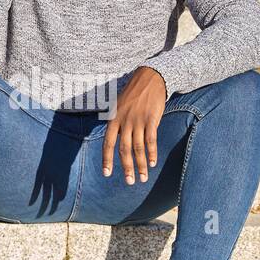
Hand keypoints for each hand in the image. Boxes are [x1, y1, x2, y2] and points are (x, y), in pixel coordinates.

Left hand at [102, 66, 165, 184]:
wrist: (150, 77)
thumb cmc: (133, 92)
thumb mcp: (118, 105)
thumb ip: (116, 122)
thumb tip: (116, 138)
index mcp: (113, 119)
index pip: (108, 143)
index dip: (107, 160)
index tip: (107, 174)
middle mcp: (124, 121)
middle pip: (124, 150)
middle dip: (127, 168)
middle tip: (130, 182)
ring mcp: (138, 121)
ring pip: (138, 148)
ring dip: (141, 164)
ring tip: (143, 177)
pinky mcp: (151, 119)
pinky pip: (151, 140)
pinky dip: (152, 153)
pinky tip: (153, 162)